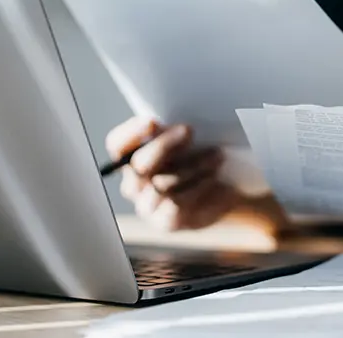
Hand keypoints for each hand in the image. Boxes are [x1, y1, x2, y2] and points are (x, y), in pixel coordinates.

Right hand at [105, 117, 242, 231]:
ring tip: (216, 155)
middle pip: (139, 163)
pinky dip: (198, 186)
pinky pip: (176, 203)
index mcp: (132, 158)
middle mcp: (134, 183)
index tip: (152, 121)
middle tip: (189, 130)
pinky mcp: (165, 221)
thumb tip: (174, 120)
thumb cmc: (201, 158)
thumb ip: (173, 129)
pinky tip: (213, 176)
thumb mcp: (187, 140)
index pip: (118, 144)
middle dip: (164, 145)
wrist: (224, 191)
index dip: (131, 132)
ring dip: (193, 165)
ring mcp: (147, 205)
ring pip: (163, 183)